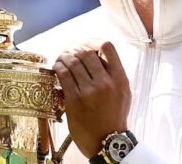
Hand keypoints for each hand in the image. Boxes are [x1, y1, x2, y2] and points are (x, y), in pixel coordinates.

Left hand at [53, 41, 130, 157]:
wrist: (107, 140)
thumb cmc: (115, 116)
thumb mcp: (124, 92)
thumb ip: (114, 74)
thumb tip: (99, 54)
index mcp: (120, 78)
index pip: (108, 47)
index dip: (94, 41)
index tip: (87, 45)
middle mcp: (106, 82)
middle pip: (87, 52)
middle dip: (76, 48)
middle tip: (71, 51)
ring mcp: (90, 91)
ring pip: (73, 61)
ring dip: (65, 56)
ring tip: (62, 57)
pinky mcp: (75, 100)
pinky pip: (64, 75)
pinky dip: (58, 67)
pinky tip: (58, 67)